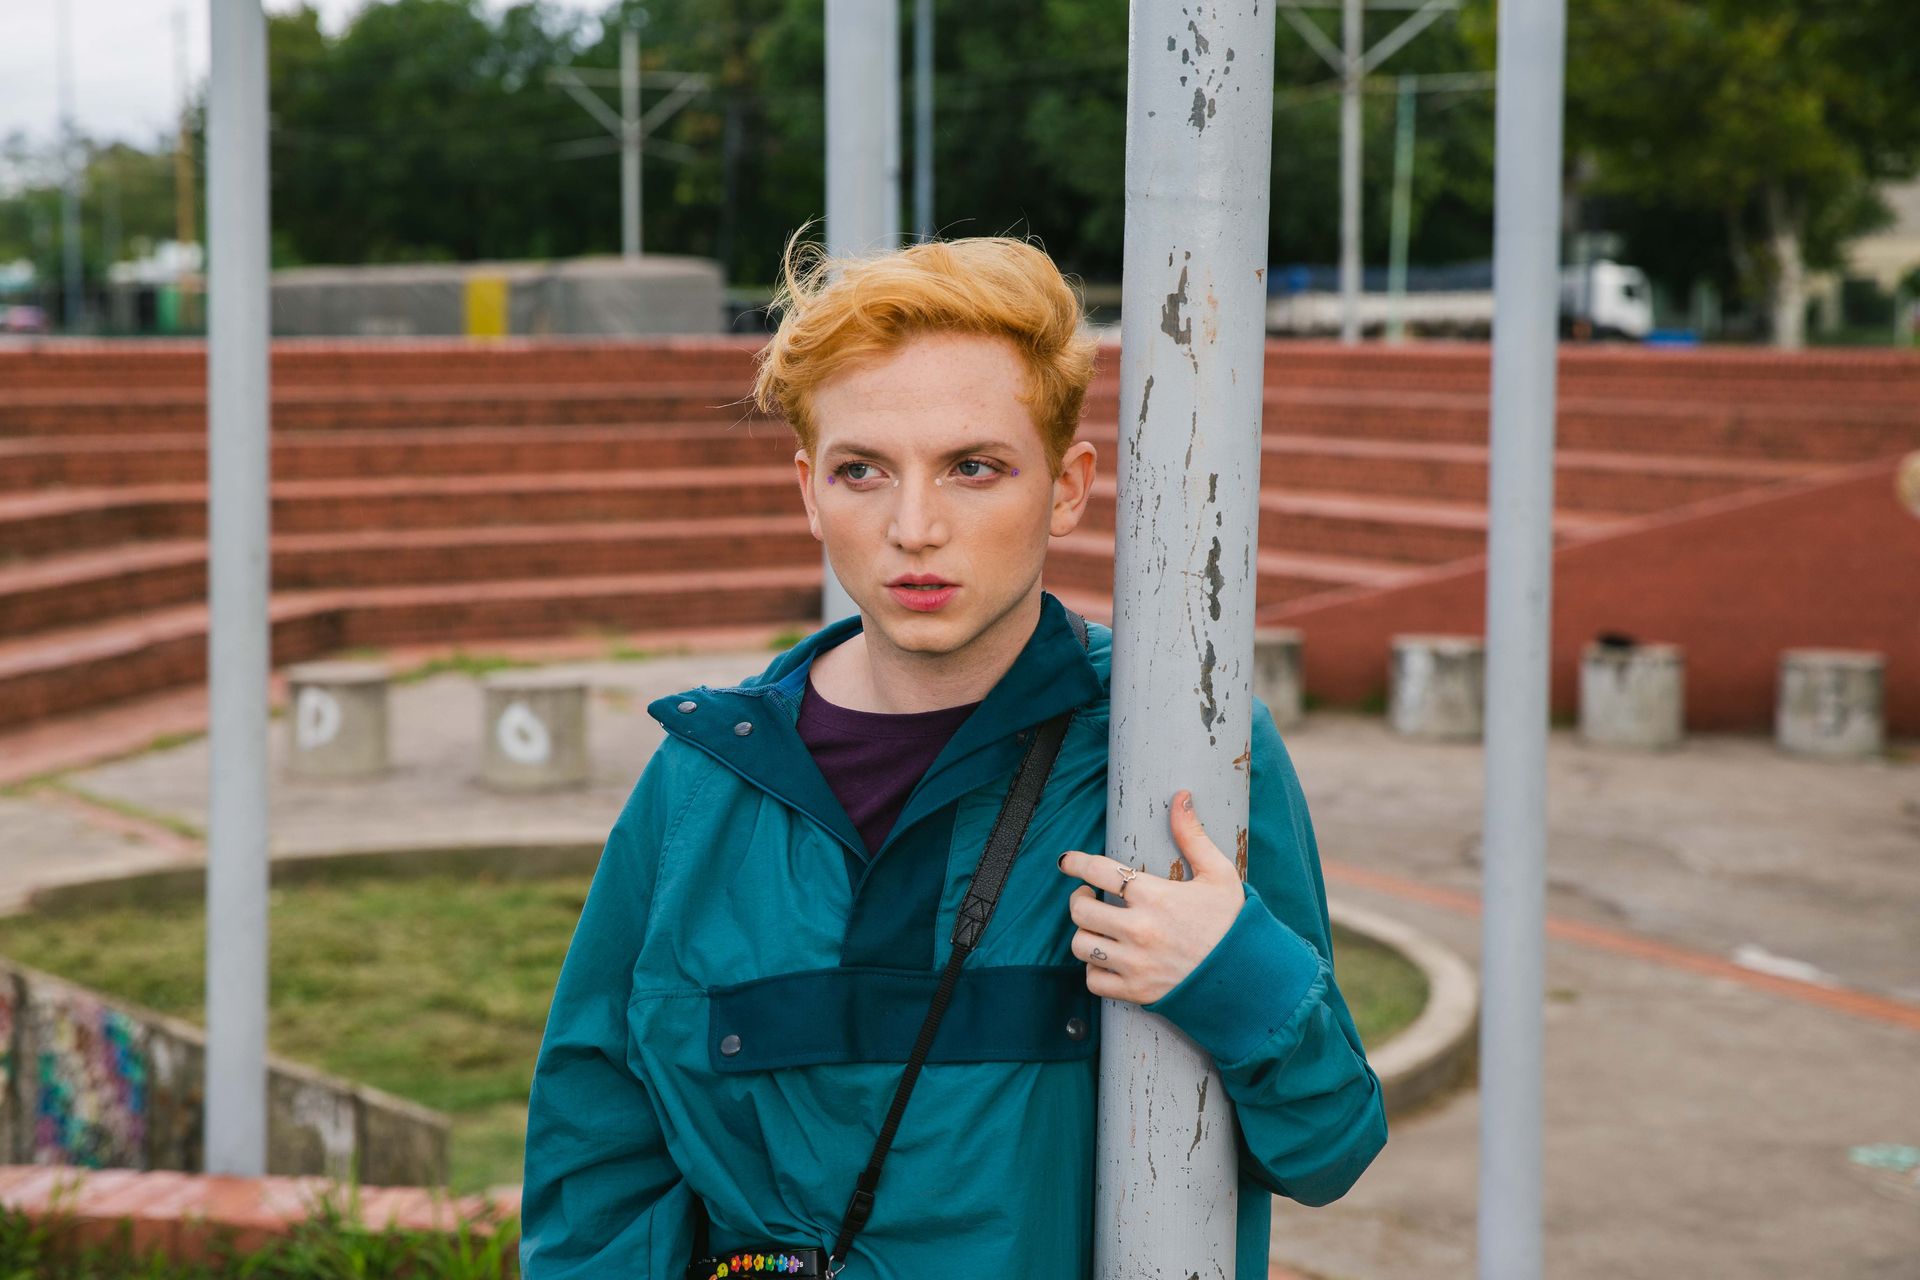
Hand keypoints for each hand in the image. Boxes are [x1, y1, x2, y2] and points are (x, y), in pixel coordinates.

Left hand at [1056, 789, 1245, 1004]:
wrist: (1251, 977)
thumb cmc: (1233, 923)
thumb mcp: (1219, 874)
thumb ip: (1192, 835)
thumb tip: (1180, 797)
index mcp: (1154, 896)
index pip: (1098, 871)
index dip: (1076, 862)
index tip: (1066, 861)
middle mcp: (1139, 929)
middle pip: (1081, 911)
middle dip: (1079, 899)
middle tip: (1088, 897)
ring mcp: (1135, 963)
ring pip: (1081, 946)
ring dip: (1085, 934)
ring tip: (1097, 927)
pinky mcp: (1137, 992)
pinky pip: (1093, 981)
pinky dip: (1094, 970)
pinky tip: (1108, 958)